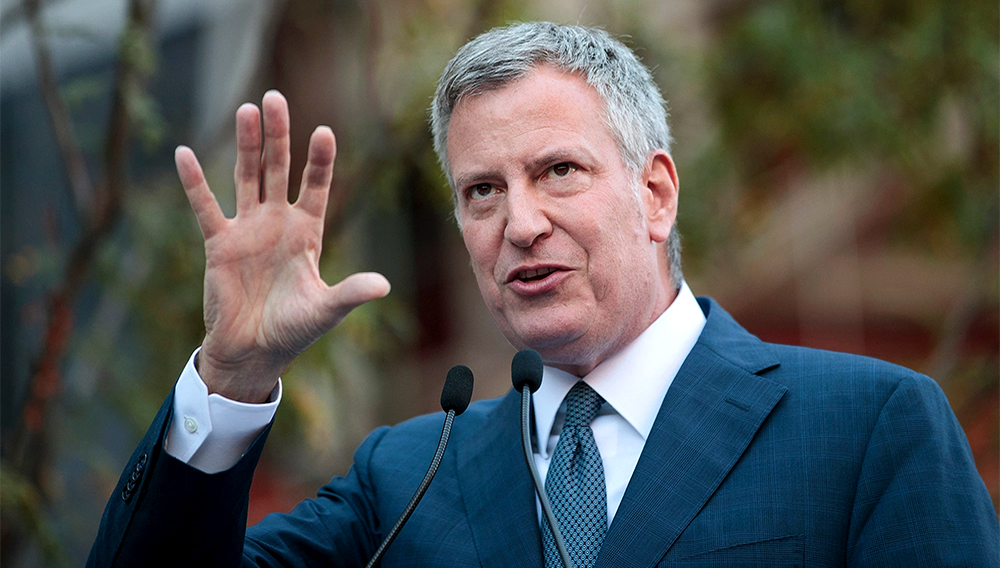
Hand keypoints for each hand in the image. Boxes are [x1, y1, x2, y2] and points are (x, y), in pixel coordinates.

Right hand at [174, 90, 389, 402]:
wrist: (253, 351)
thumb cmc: (293, 330)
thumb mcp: (325, 310)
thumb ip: (350, 293)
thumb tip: (384, 286)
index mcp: (307, 233)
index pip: (317, 186)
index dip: (319, 161)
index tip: (325, 132)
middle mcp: (278, 223)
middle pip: (278, 169)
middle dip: (279, 135)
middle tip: (276, 97)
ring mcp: (248, 230)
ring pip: (246, 177)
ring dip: (246, 145)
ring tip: (246, 110)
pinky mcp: (219, 244)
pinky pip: (205, 207)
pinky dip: (195, 182)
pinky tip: (184, 153)